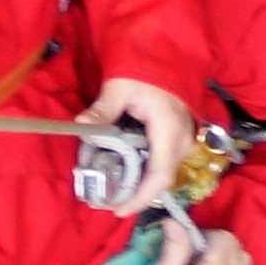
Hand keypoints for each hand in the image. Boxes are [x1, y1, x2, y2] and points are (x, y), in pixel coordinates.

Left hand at [76, 71, 204, 200]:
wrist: (167, 55)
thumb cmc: (144, 70)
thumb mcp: (119, 87)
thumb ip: (102, 110)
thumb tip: (80, 126)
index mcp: (169, 130)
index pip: (159, 175)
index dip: (140, 197)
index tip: (119, 210)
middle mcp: (182, 140)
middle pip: (161, 180)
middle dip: (136, 195)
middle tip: (108, 203)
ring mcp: (185, 140)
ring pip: (164, 174)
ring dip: (141, 186)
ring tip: (114, 193)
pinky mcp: (180, 140)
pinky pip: (164, 164)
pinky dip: (146, 174)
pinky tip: (127, 175)